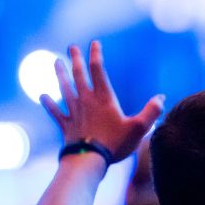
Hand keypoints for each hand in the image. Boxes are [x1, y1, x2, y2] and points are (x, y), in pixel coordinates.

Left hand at [40, 41, 164, 163]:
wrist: (88, 161)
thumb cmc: (114, 144)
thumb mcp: (139, 128)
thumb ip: (151, 112)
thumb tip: (161, 98)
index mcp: (104, 99)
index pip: (98, 70)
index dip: (96, 55)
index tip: (94, 43)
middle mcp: (86, 101)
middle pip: (78, 75)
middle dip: (75, 59)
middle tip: (71, 47)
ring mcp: (74, 113)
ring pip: (64, 89)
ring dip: (60, 75)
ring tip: (55, 63)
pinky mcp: (66, 126)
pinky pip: (55, 112)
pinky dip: (49, 104)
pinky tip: (42, 96)